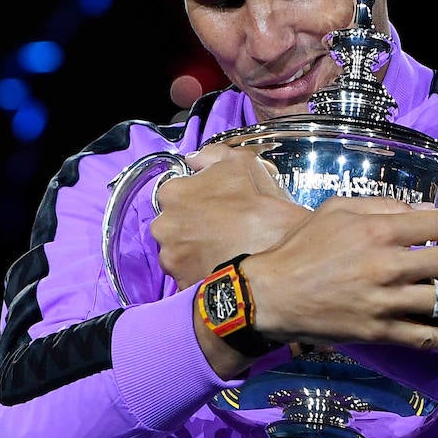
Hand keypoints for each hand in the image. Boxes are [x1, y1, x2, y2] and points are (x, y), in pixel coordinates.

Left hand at [150, 144, 308, 287]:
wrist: (273, 257)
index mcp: (172, 193)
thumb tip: (195, 159)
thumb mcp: (241, 164)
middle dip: (191, 224)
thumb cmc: (258, 210)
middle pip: (172, 223)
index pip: (175, 192)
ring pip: (177, 250)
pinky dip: (199, 272)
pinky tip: (220, 265)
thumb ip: (211, 155)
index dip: (196, 197)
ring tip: (222, 248)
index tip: (213, 203)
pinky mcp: (181, 282)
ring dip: (193, 249)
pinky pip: (186, 275)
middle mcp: (164, 226)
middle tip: (219, 227)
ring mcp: (171, 257)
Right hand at [241, 197, 437, 353]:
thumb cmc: (302, 247)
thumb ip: (382, 206)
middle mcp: (388, 266)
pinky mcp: (379, 332)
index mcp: (377, 232)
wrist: (272, 295)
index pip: (435, 224)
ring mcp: (385, 302)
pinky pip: (423, 337)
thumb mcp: (337, 210)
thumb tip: (422, 210)